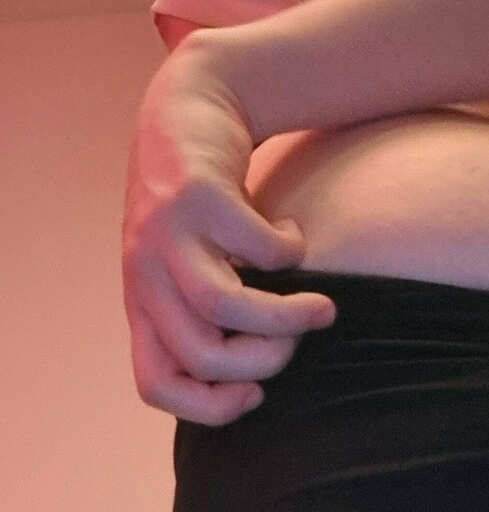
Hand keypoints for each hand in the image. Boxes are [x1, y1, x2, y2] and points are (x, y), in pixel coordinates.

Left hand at [121, 42, 336, 424]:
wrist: (186, 105)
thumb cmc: (200, 207)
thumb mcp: (191, 267)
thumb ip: (208, 320)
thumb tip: (256, 382)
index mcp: (143, 304)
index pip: (156, 384)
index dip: (209, 406)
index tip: (257, 393)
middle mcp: (145, 273)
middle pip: (202, 354)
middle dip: (267, 360)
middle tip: (299, 338)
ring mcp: (166, 233)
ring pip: (224, 306)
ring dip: (287, 317)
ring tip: (323, 308)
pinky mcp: (198, 195)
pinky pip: (258, 248)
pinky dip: (291, 252)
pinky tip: (293, 235)